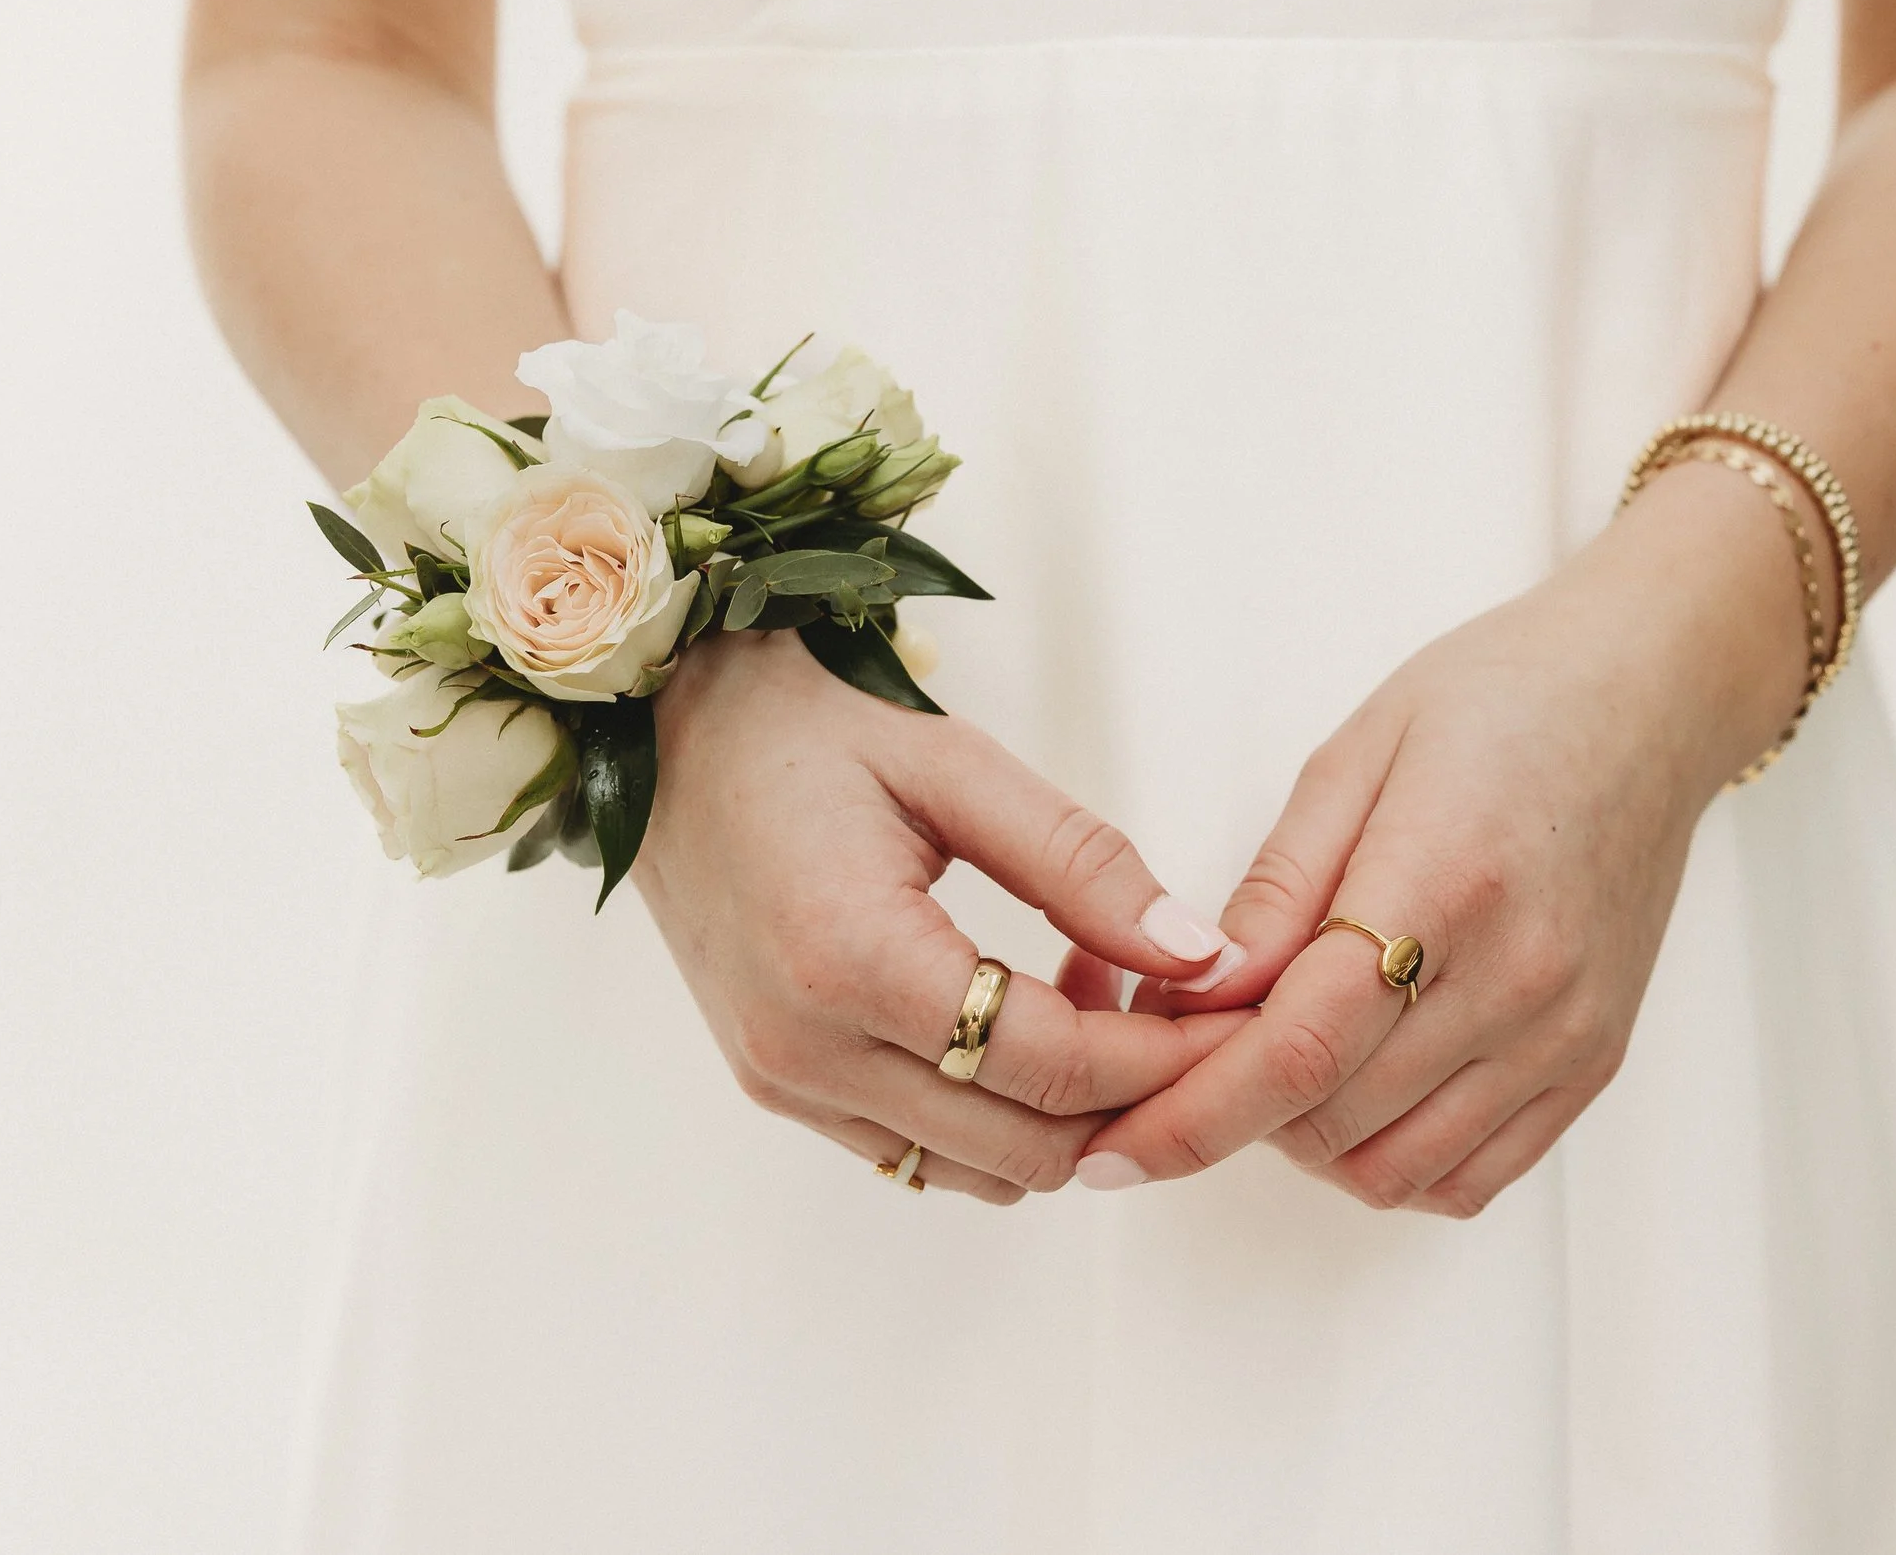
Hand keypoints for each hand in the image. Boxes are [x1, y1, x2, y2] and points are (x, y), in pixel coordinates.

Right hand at [635, 630, 1248, 1203]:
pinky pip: (920, 1152)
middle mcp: (807, 1049)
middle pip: (1028, 1147)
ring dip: (1066, 1112)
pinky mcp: (776, 1084)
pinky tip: (1024, 1018)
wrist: (659, 731)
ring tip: (1099, 999)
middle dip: (1134, 1097)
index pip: (1054, 1066)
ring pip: (981, 1171)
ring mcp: (784, 1080)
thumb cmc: (800, 724)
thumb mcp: (955, 764)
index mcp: (851, 959)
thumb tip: (1199, 955)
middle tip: (1192, 1016)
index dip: (1166, 1054)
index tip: (1236, 1012)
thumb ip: (1082, 866)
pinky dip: (997, 1114)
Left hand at [1082, 463, 1813, 1213]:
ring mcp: (1564, 1034)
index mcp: (1444, 882)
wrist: (1651, 696)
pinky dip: (1390, 1162)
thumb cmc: (1497, 701)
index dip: (1191, 1113)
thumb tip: (1191, 998)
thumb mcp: (1354, 755)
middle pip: (1331, 1119)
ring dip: (1306, 1142)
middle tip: (1191, 1048)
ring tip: (1281, 1056)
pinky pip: (1470, 1178)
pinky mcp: (1592, 1063)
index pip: (1298, 1047)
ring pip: (1394, 1170)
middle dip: (1230, 1109)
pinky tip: (1357, 1090)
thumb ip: (1275, 890)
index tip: (1108, 1146)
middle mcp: (1518, 978)